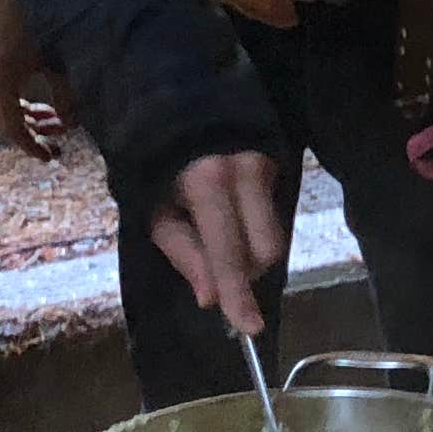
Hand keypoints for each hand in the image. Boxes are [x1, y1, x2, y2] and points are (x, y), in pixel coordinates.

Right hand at [0, 0, 76, 160]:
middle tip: (57, 141)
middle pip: (3, 126)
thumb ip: (64, 97)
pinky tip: (36, 106)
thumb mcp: (56, 61)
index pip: (12, 129)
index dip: (32, 147)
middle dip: (31, 135)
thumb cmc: (38, 21)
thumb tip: (72, 125)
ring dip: (24, 120)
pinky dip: (14, 107)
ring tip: (53, 121)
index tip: (52, 157)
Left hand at [144, 149, 288, 338]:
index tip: (250, 327)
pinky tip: (232, 214)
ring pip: (277, 235)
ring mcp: (266, 164)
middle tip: (218, 266)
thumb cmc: (156, 165)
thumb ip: (184, 253)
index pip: (229, 253)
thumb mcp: (155, 211)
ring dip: (251, 252)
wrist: (179, 104)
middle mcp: (245, 172)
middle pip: (266, 250)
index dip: (238, 293)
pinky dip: (254, 229)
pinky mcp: (277, 163)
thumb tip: (210, 299)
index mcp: (207, 184)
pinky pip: (274, 214)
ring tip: (221, 234)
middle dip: (247, 271)